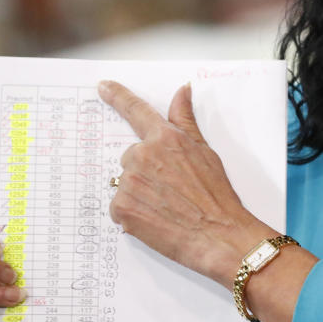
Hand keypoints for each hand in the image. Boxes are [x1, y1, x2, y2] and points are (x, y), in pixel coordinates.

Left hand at [99, 80, 273, 285]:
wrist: (218, 235)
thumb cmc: (217, 196)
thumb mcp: (205, 151)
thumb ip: (185, 120)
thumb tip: (182, 91)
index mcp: (165, 138)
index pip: (136, 111)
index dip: (118, 96)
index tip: (103, 87)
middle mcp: (142, 155)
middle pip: (132, 156)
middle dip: (147, 169)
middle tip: (171, 188)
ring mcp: (128, 182)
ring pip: (126, 182)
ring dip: (140, 192)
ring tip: (167, 207)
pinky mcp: (120, 208)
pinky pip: (120, 206)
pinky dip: (134, 213)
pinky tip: (156, 219)